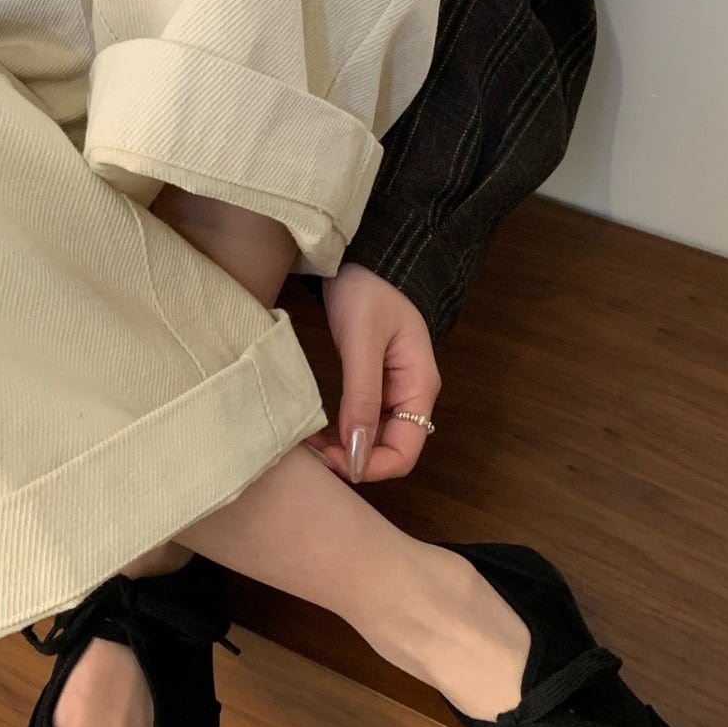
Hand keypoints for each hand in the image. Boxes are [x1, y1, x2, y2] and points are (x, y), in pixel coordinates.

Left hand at [302, 261, 440, 482]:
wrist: (363, 260)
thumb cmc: (368, 290)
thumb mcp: (362, 342)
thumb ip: (361, 397)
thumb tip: (356, 453)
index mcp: (418, 387)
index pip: (406, 452)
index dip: (371, 466)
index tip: (333, 462)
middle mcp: (410, 397)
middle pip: (389, 452)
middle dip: (353, 461)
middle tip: (313, 454)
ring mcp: (392, 393)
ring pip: (372, 441)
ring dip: (343, 450)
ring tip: (309, 444)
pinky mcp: (373, 388)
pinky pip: (360, 424)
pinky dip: (338, 434)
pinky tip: (315, 431)